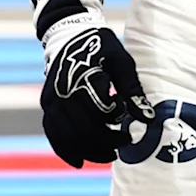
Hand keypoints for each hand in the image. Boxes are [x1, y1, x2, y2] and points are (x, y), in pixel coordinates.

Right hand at [40, 22, 145, 167]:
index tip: (131, 131)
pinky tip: (78, 161)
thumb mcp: (122, 63)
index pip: (102, 116)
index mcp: (84, 80)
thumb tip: (148, 118)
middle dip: (105, 144)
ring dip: (87, 151)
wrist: (69, 34)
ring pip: (67, 137)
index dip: (118, 128)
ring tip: (106, 155)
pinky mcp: (47, 105)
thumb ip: (133, 91)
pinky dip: (64, 150)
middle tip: (122, 148)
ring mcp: (52, 100)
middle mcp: (64, 93)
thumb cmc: (101, 46)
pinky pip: (53, 133)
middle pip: (84, 132)